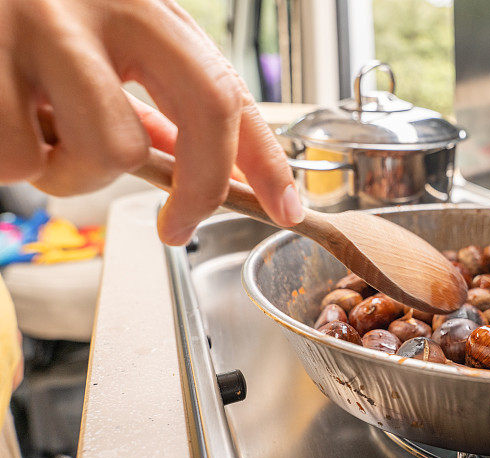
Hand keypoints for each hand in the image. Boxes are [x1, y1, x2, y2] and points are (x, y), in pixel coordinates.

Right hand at [0, 0, 304, 243]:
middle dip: (200, 189)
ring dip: (77, 175)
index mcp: (146, 9)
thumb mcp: (102, 43)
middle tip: (177, 228)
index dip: (266, 158)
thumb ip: (147, 96)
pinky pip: (20, 160)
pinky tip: (2, 122)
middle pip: (196, 115)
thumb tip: (184, 162)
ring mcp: (43, 25)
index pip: (229, 90)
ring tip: (43, 141)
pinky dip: (14, 164)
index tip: (286, 207)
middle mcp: (107, 6)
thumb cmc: (28, 19)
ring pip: (108, 151)